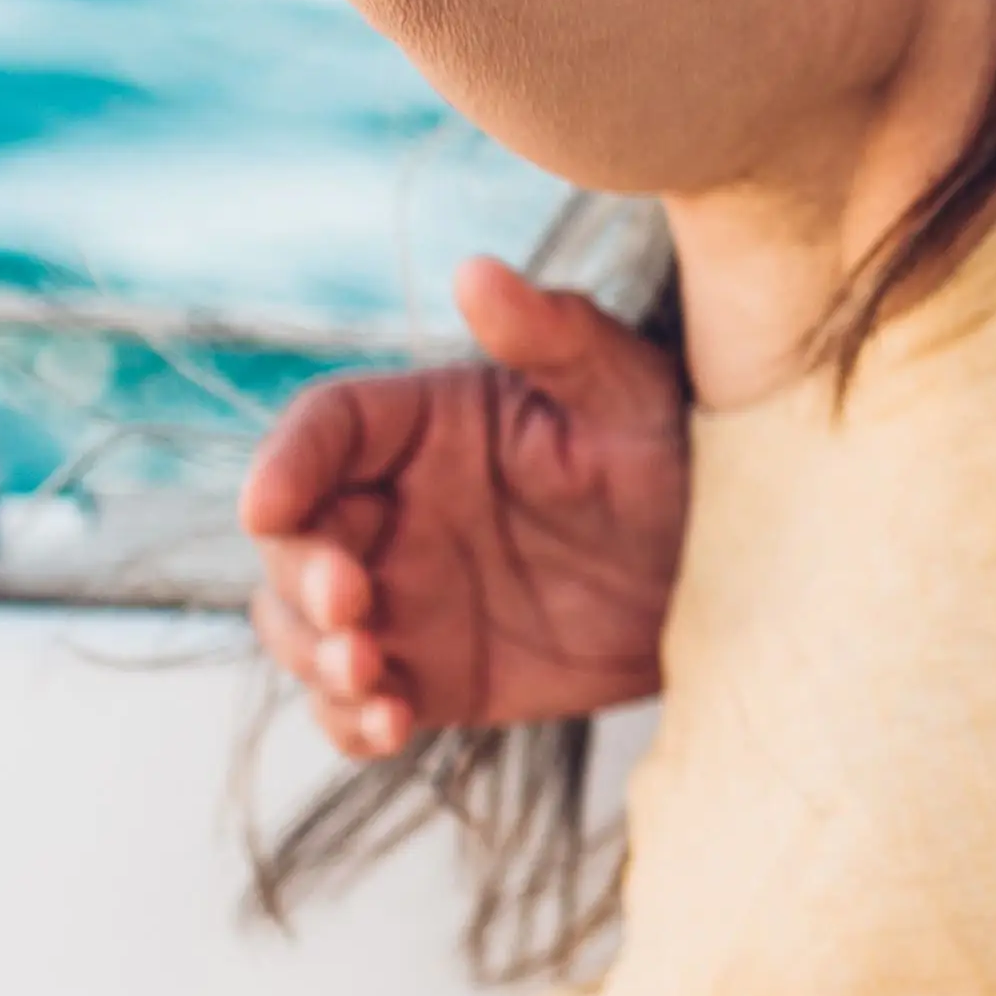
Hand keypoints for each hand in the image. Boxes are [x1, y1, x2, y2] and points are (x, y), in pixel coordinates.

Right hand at [242, 255, 692, 757]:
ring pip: (303, 628)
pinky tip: (392, 724)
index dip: (284, 463)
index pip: (323, 431)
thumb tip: (474, 271)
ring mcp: (404, 596)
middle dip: (300, 575)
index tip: (266, 504)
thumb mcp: (626, 387)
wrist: (729, 570)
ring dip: (314, 654)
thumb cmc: (678, 454)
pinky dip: (350, 719)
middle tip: (351, 601)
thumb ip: (552, 333)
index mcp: (424, 426)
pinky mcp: (429, 676)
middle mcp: (394, 508)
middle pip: (292, 539)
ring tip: (370, 671)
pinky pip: (354, 704)